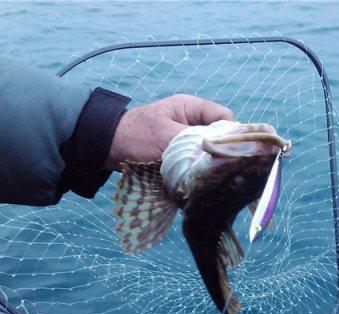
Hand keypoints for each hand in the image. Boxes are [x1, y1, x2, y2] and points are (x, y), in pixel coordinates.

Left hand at [105, 94, 233, 170]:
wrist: (108, 149)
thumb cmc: (135, 136)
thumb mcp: (166, 136)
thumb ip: (194, 142)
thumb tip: (220, 154)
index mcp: (191, 108)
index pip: (224, 117)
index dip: (230, 134)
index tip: (229, 151)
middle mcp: (193, 123)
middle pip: (219, 136)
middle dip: (220, 151)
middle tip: (220, 168)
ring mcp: (188, 140)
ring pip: (209, 152)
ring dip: (208, 164)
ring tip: (210, 176)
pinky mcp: (182, 156)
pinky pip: (198, 163)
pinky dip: (199, 171)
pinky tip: (200, 180)